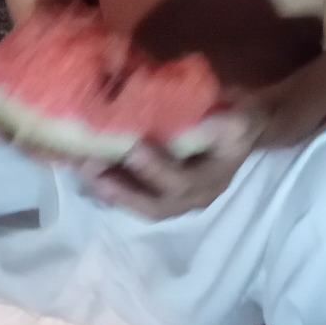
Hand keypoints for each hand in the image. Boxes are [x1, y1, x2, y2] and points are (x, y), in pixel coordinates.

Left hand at [84, 108, 264, 220]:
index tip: (133, 148)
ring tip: (82, 170)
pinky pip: (132, 196)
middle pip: (155, 206)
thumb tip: (191, 119)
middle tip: (92, 168)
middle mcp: (193, 198)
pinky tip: (86, 167)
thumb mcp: (239, 118)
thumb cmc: (238, 120)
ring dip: (109, 190)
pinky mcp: (158, 192)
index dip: (157, 169)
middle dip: (121, 190)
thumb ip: (222, 123)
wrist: (243, 129)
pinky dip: (108, 185)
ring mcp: (175, 199)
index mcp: (212, 181)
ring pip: (138, 205)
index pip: (183, 183)